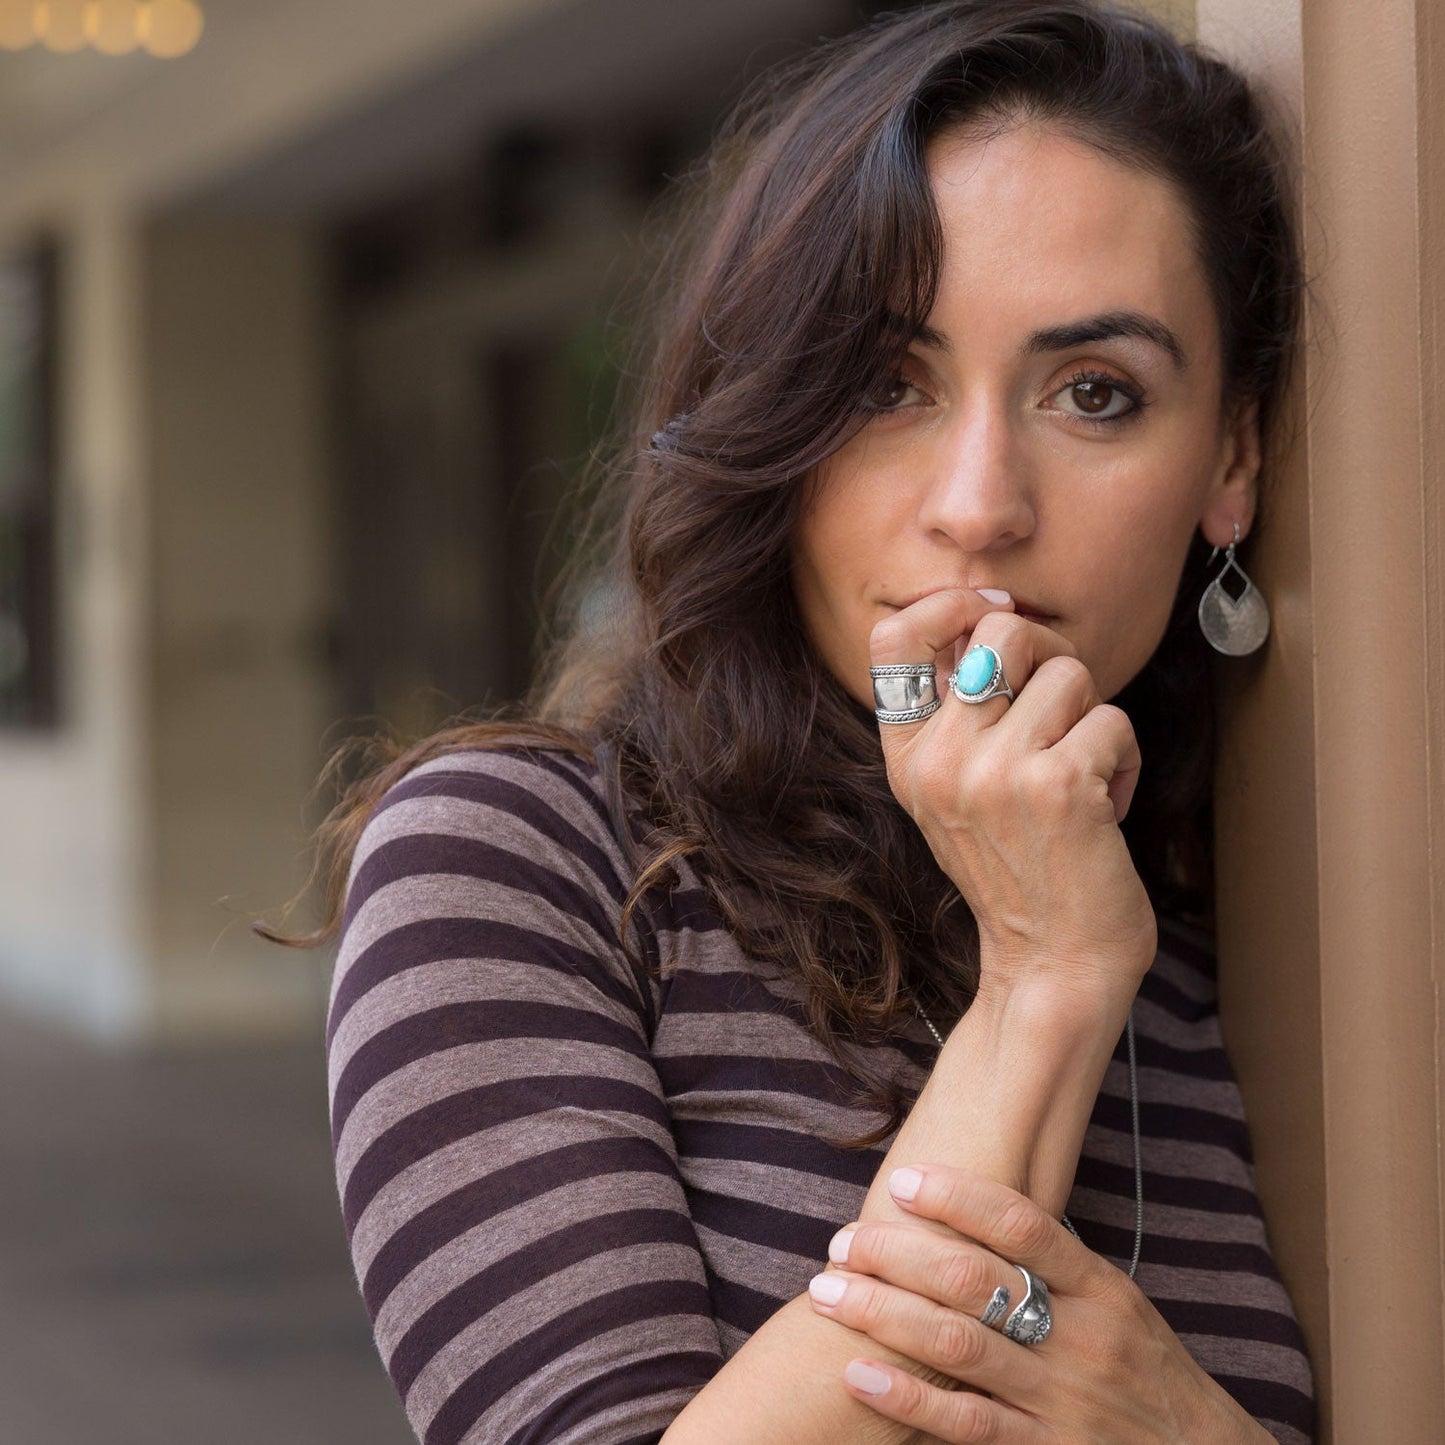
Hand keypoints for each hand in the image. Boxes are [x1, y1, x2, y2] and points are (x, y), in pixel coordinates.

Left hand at [806, 1165, 1268, 1443]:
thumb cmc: (1143, 1373)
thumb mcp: (1119, 1307)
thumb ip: (1055, 1265)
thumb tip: (971, 1206)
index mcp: (1102, 1290)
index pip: (1025, 1226)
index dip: (959, 1197)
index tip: (903, 1180)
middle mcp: (1083, 1340)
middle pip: (975, 1281)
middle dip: (897, 1255)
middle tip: (842, 1240)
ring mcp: (1063, 1401)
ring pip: (958, 1347)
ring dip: (882, 1315)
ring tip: (827, 1292)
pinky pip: (966, 1425)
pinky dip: (907, 1398)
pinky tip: (859, 1374)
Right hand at [870, 588, 1155, 1001]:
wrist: (1054, 962)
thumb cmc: (1018, 869)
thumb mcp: (956, 791)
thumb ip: (959, 713)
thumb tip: (991, 613)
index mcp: (906, 757)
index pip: (892, 640)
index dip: (948, 605)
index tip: (993, 614)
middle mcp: (939, 760)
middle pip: (1000, 629)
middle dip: (1052, 653)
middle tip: (1065, 703)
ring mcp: (994, 772)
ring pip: (1069, 671)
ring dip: (1094, 717)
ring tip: (1084, 771)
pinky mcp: (1058, 786)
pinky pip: (1113, 719)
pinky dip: (1125, 759)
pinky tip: (1107, 806)